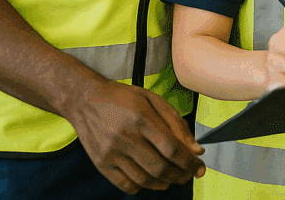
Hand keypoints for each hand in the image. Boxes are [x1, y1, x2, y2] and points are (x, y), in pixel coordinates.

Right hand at [65, 78, 205, 193]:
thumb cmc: (123, 98)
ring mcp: (111, 153)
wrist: (85, 100)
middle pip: (159, 167)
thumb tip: (196, 149)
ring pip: (143, 179)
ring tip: (174, 179)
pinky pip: (124, 184)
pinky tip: (151, 181)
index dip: (189, 162)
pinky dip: (141, 187)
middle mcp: (125, 137)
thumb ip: (177, 124)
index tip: (199, 166)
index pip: (171, 148)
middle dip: (180, 175)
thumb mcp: (154, 100)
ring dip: (164, 183)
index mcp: (141, 118)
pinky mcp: (100, 164)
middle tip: (189, 175)